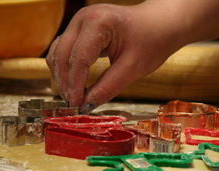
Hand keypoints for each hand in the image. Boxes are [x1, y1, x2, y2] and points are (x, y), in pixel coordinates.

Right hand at [45, 2, 186, 111]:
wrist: (160, 24)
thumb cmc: (152, 40)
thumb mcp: (132, 68)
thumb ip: (108, 87)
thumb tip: (86, 105)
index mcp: (99, 22)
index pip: (78, 58)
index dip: (75, 85)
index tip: (76, 105)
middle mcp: (84, 18)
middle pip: (62, 54)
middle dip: (65, 82)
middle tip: (73, 104)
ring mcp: (79, 22)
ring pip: (58, 52)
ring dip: (62, 76)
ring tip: (73, 97)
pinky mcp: (79, 29)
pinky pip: (63, 50)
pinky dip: (66, 69)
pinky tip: (73, 85)